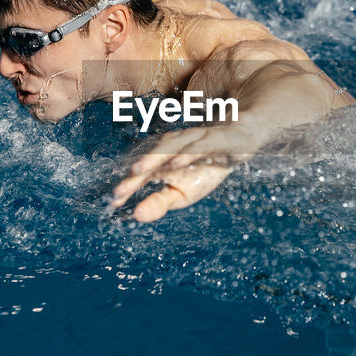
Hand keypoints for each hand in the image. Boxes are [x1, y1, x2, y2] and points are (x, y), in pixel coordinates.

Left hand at [109, 123, 260, 222]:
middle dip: (134, 173)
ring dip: (153, 158)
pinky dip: (187, 154)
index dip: (128, 186)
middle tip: (119, 190)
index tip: (113, 202)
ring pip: (171, 147)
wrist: (242, 141)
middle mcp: (175, 146)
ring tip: (138, 171)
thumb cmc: (206, 168)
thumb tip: (137, 216)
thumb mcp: (182, 192)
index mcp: (164, 160)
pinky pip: (199, 146)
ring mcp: (194, 140)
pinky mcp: (215, 138)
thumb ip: (159, 202)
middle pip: (151, 159)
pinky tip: (176, 163)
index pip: (142, 174)